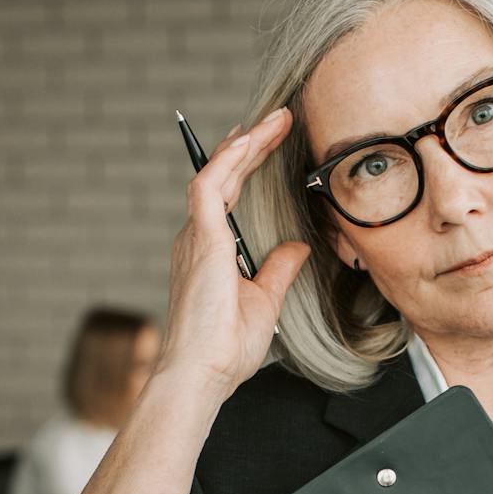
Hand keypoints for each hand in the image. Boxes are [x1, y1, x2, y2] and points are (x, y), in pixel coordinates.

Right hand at [155, 107, 312, 393]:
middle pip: (222, 176)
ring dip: (245, 144)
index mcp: (210, 250)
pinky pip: (210, 185)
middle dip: (250, 144)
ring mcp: (195, 237)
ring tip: (274, 120)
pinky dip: (230, 159)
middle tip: (279, 118)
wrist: (202, 375)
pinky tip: (252, 139)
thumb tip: (297, 247)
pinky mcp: (200, 240)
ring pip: (216, 173)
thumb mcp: (265, 301)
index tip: (274, 141)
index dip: (249, 164)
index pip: (229, 195)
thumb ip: (278, 270)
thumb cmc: (225, 349)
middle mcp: (197, 238)